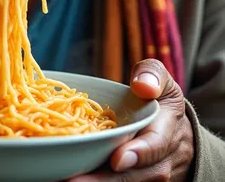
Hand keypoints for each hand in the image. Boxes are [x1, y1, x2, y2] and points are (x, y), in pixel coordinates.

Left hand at [68, 59, 194, 181]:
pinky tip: (70, 181)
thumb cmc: (159, 98)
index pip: (156, 144)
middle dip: (106, 179)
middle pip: (137, 175)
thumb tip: (142, 86)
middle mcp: (163, 159)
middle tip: (74, 180)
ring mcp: (151, 176)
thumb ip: (151, 75)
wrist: (174, 130)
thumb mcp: (160, 79)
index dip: (138, 153)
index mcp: (167, 128)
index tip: (116, 159)